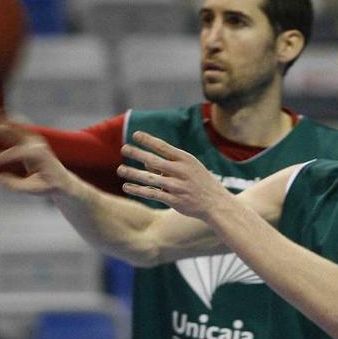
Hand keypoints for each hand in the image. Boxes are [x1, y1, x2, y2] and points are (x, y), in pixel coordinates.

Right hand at [0, 109, 74, 195]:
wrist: (62, 179)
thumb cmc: (48, 186)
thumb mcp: (33, 190)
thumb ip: (16, 185)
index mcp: (37, 154)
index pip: (12, 153)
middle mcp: (35, 141)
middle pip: (10, 127)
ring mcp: (32, 135)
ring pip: (10, 119)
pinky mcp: (29, 134)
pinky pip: (12, 121)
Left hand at [117, 131, 233, 219]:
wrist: (217, 204)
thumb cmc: (201, 182)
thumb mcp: (190, 168)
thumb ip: (169, 164)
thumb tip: (146, 162)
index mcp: (186, 159)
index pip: (164, 146)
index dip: (148, 140)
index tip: (135, 134)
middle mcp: (181, 171)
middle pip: (154, 160)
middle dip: (138, 154)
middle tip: (124, 148)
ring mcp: (177, 186)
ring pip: (150, 178)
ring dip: (133, 173)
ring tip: (120, 169)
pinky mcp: (174, 200)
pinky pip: (152, 194)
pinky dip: (138, 190)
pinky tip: (127, 187)